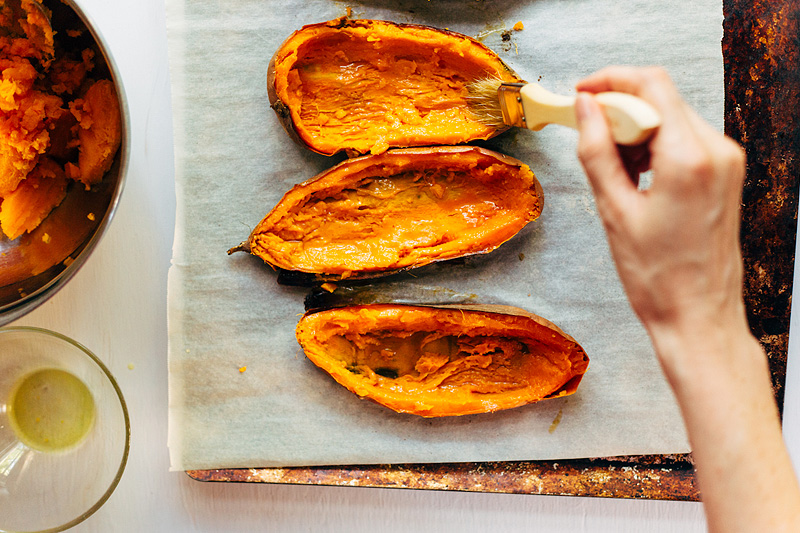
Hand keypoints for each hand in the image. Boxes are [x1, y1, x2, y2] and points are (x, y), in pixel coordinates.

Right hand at [574, 66, 747, 340]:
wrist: (698, 317)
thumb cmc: (660, 278)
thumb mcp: (615, 211)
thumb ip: (597, 151)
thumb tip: (585, 110)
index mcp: (691, 158)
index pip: (651, 85)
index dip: (610, 81)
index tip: (581, 93)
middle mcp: (718, 151)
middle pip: (662, 98)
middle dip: (618, 107)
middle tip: (585, 129)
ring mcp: (726, 161)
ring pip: (672, 117)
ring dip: (634, 128)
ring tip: (610, 164)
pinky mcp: (726, 173)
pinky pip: (684, 139)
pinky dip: (653, 144)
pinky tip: (633, 173)